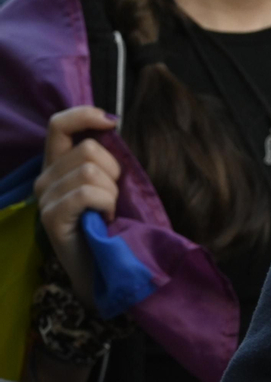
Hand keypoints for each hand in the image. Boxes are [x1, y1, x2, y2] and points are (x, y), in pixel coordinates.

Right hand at [33, 107, 121, 304]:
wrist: (105, 266)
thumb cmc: (112, 222)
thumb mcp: (110, 181)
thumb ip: (104, 155)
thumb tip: (111, 122)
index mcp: (58, 165)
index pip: (58, 124)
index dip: (85, 115)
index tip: (113, 122)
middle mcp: (44, 178)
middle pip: (89, 150)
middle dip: (115, 171)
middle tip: (113, 198)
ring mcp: (44, 198)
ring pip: (91, 171)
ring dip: (112, 192)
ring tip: (108, 212)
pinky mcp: (50, 217)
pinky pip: (87, 193)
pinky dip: (106, 204)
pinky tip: (104, 220)